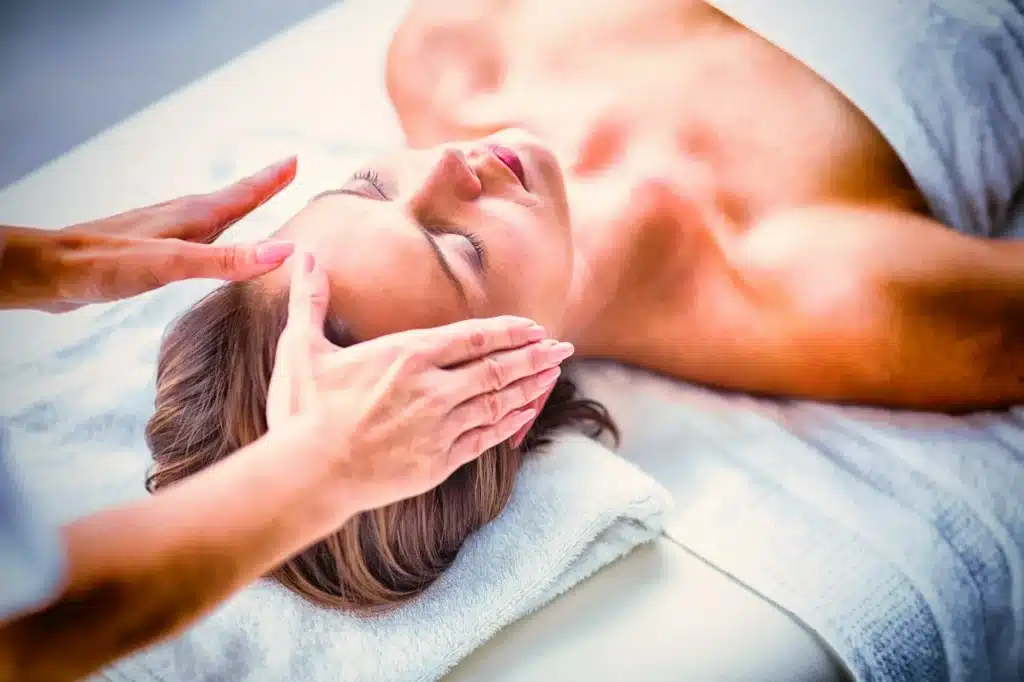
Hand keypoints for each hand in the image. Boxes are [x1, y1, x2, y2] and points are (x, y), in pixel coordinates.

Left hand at [0, 157, 297, 311]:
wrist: (50, 271)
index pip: (243, 194)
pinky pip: (193, 237)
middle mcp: (180, 219)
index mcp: (192, 217)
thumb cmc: (107, 265)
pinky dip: (212, 233)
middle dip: (260, 188)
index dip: (271, 180)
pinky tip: (201, 245)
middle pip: (231, 199)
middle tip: (284, 174)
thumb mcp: (174, 264)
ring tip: (250, 203)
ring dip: (235, 207)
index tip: (294, 160)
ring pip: (210, 215)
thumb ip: (228, 260)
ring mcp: (163, 233)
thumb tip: (283, 252)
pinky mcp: (147, 251)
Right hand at [266, 252, 573, 514]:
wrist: (306, 476)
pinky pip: (486, 438)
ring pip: (498, 402)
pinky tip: (526, 412)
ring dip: (531, 386)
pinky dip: (510, 423)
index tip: (533, 326)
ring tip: (554, 373)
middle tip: (563, 348)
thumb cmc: (302, 412)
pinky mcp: (439, 461)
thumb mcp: (301, 349)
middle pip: (497, 368)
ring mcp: (439, 427)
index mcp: (407, 356)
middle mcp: (432, 389)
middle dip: (534, 356)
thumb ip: (310, 300)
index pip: (473, 337)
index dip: (509, 331)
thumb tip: (304, 256)